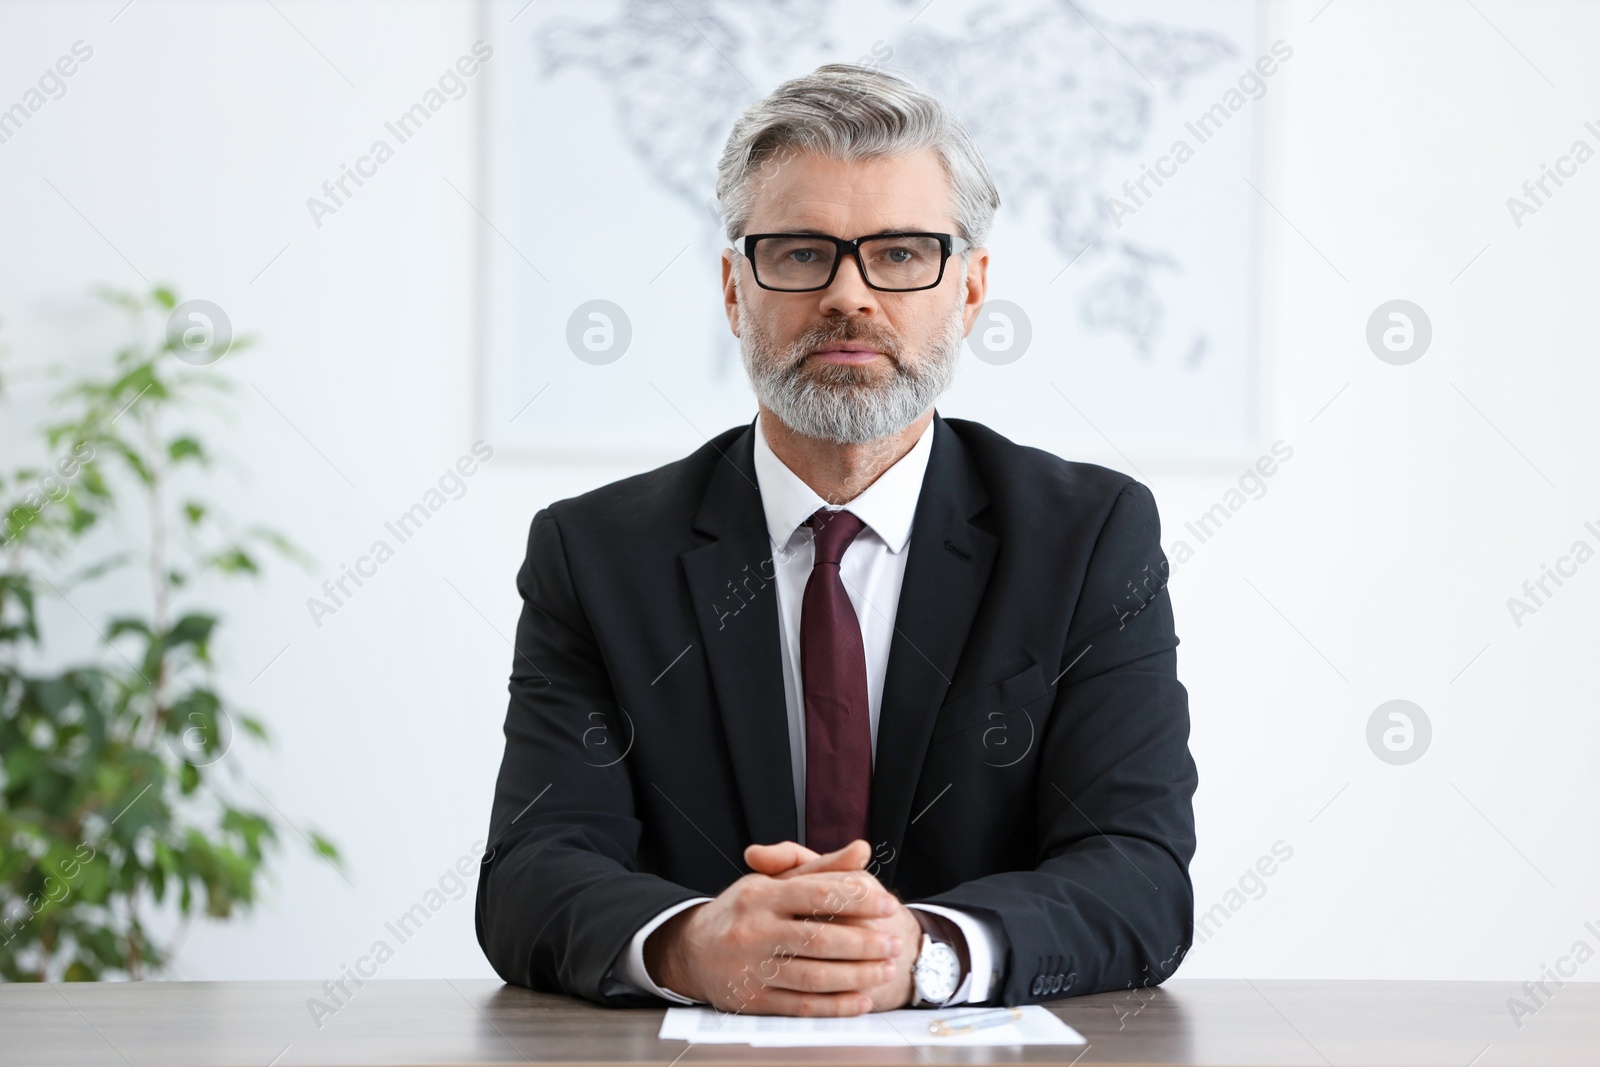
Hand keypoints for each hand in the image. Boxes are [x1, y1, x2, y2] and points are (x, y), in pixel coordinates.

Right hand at [749, 839, 920, 1010]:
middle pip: (820, 938)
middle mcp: (755, 930)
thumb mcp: (774, 880)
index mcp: (762, 894)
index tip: (888, 905)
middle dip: (865, 943)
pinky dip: (836, 1005)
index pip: (819, 892)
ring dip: (857, 975)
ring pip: (815, 976)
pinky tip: (861, 1000)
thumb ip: (821, 867)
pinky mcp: (753, 1000)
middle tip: (895, 944)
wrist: (692, 951)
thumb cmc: (743, 911)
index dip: (859, 899)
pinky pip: (802, 1006)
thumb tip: (862, 850)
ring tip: (886, 969)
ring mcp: (752, 967)